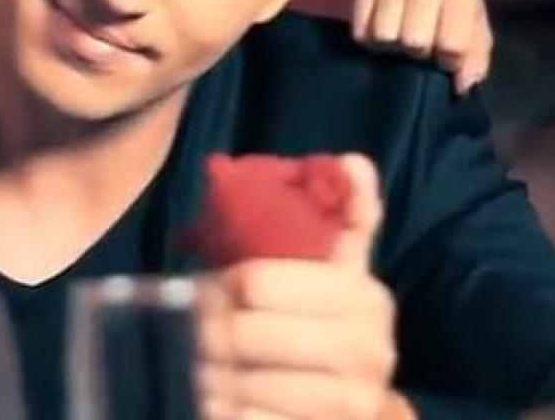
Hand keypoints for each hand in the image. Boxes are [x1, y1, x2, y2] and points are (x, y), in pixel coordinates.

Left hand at [197, 155, 411, 418]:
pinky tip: (215, 403)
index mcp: (362, 294)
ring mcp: (351, 400)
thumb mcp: (341, 267)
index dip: (216, 285)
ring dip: (206, 377)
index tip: (200, 289)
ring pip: (242, 385)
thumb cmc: (330, 320)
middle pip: (242, 335)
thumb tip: (353, 161)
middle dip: (204, 333)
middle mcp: (366, 349)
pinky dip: (224, 414)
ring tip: (195, 368)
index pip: (254, 282)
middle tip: (188, 332)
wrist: (364, 405)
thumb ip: (346, 215)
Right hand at [352, 0, 491, 94]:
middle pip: (414, 38)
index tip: (445, 62)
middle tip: (420, 51)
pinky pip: (362, 28)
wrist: (426, 4)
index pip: (452, 42)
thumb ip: (473, 66)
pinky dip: (369, 40)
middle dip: (418, 52)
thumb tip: (461, 82)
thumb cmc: (452, 29)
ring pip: (385, 33)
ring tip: (400, 43)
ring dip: (392, 46)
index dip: (447, 60)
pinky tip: (381, 35)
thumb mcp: (473, 48)